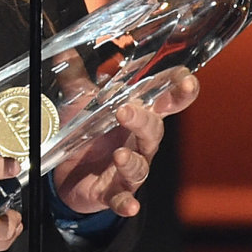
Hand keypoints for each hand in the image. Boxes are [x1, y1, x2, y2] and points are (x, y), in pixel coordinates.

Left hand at [51, 68, 198, 218]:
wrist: (66, 176)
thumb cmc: (86, 134)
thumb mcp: (79, 102)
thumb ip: (75, 75)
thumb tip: (66, 45)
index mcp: (138, 116)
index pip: (166, 100)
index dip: (179, 91)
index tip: (185, 81)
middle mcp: (138, 143)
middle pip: (153, 131)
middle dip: (143, 120)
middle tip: (125, 111)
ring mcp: (128, 170)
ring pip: (140, 166)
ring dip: (131, 161)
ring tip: (119, 155)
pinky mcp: (112, 193)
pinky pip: (124, 198)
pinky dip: (127, 203)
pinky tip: (129, 206)